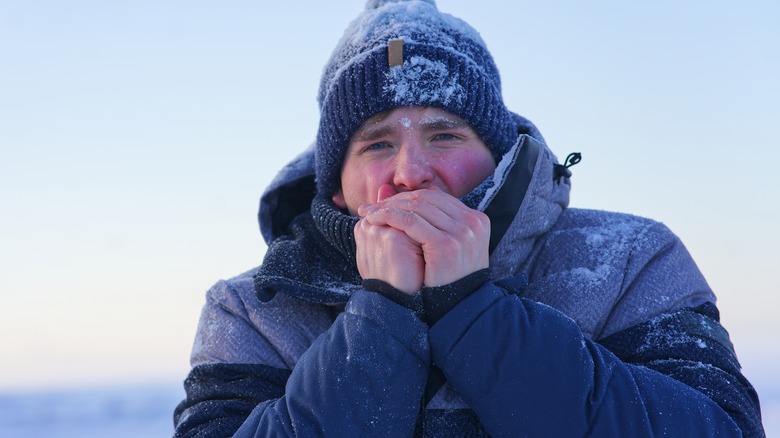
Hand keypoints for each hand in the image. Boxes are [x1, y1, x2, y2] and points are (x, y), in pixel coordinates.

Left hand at [358, 187, 489, 287]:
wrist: (457, 308)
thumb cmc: (447, 279)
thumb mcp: (447, 245)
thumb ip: (436, 221)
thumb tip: (418, 189)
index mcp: (476, 219)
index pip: (436, 197)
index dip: (408, 198)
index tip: (386, 203)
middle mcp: (472, 221)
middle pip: (426, 199)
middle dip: (396, 200)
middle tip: (372, 206)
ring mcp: (462, 232)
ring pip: (417, 207)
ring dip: (388, 207)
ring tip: (368, 213)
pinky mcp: (446, 244)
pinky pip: (411, 222)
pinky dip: (389, 217)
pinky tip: (374, 220)